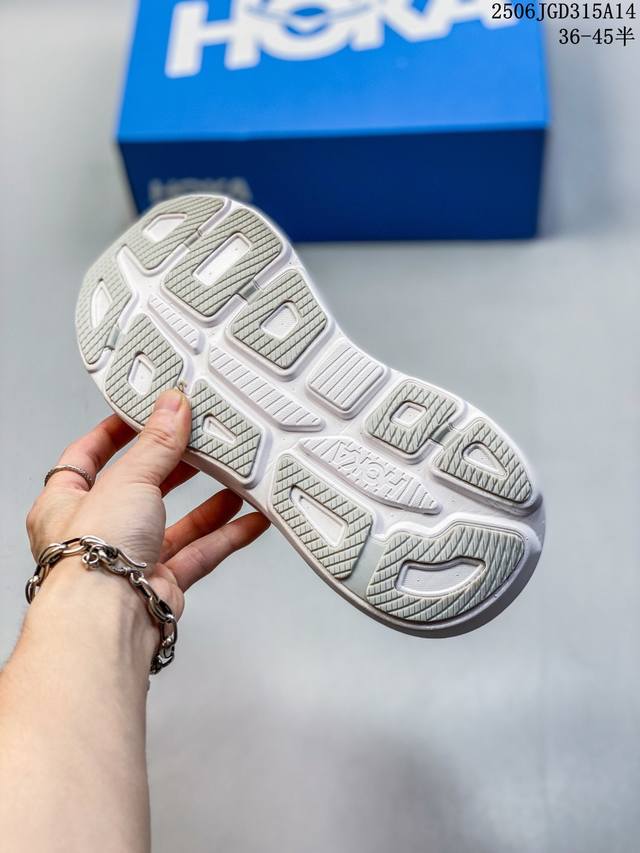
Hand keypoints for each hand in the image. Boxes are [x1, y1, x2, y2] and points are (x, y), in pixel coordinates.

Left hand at [25, 388, 269, 629]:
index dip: (114, 434)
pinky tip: (250, 519)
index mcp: (66, 502)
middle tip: (201, 443)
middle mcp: (96, 531)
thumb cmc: (90, 555)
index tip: (142, 416)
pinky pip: (200, 553)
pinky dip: (227, 536)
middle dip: (174, 467)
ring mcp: (129, 558)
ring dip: (208, 502)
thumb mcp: (128, 479)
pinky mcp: (161, 582)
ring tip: (235, 477)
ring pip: (176, 523)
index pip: (86, 457)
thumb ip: (157, 444)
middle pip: (140, 489)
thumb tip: (172, 408)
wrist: (107, 619)